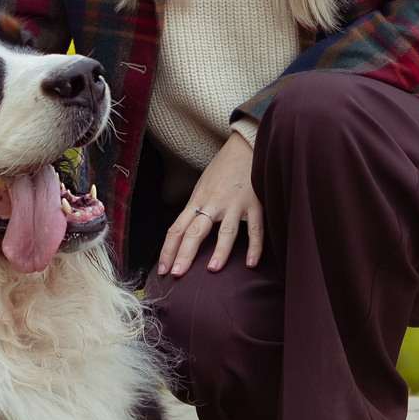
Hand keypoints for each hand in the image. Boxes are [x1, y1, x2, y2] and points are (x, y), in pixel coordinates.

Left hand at [157, 131, 260, 276]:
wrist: (246, 146)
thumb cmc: (223, 168)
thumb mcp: (203, 186)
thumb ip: (196, 208)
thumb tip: (184, 233)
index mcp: (198, 200)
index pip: (177, 228)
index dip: (168, 249)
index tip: (163, 269)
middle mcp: (214, 203)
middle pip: (195, 231)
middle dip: (185, 253)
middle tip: (177, 274)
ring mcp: (235, 204)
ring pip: (225, 231)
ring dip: (219, 251)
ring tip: (212, 270)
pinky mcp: (255, 204)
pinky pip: (255, 229)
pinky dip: (254, 247)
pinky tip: (251, 263)